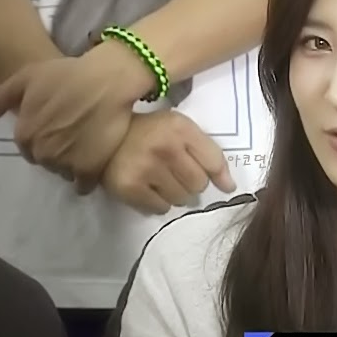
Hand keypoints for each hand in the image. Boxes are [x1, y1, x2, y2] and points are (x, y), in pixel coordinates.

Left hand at [0, 41, 153, 191]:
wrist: (108, 82)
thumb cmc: (69, 75)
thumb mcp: (26, 77)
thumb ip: (0, 99)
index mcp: (25, 134)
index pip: (29, 149)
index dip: (44, 139)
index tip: (59, 130)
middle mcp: (41, 152)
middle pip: (47, 162)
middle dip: (58, 153)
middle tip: (75, 137)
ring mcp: (65, 162)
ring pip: (64, 173)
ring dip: (72, 165)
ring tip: (87, 148)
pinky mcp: (89, 169)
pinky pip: (83, 185)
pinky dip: (86, 180)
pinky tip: (93, 167)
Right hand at [102, 110, 236, 214]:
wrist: (105, 137)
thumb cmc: (150, 132)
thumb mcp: (180, 129)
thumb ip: (208, 152)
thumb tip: (230, 187)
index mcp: (181, 128)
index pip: (214, 161)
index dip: (220, 176)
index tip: (225, 186)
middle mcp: (165, 147)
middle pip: (199, 184)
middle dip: (193, 183)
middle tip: (178, 175)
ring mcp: (145, 168)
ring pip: (181, 199)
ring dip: (177, 194)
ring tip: (163, 180)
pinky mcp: (129, 187)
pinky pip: (160, 208)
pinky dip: (159, 203)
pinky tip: (150, 189)